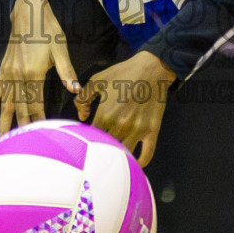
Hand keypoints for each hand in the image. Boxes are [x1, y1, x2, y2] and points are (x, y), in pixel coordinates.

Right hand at [0, 0, 80, 133]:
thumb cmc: (47, 29)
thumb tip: (75, 90)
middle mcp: (18, 75)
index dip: (39, 119)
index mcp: (33, 72)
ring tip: (3, 138)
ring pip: (6, 102)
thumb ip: (67, 72)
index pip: (36, 103)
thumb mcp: (61, 49)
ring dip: (5, 120)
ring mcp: (8, 72)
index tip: (40, 134)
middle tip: (21, 145)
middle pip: (20, 106)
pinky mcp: (4, 68)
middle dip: (21, 126)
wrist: (28, 13)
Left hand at [73, 50, 174, 164]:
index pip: (91, 136)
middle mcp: (120, 126)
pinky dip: (141, 162)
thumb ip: (83, 98)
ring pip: (124, 153)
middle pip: (106, 147)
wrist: (152, 69)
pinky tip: (135, 163)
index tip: (89, 138)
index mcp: (105, 115)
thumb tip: (82, 116)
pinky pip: (147, 154)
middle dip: (102, 149)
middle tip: (100, 149)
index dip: (89, 138)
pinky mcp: (151, 131)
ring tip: (114, 157)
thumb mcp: (98, 80)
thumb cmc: (123, 74)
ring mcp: (137, 130)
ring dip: (118, 156)